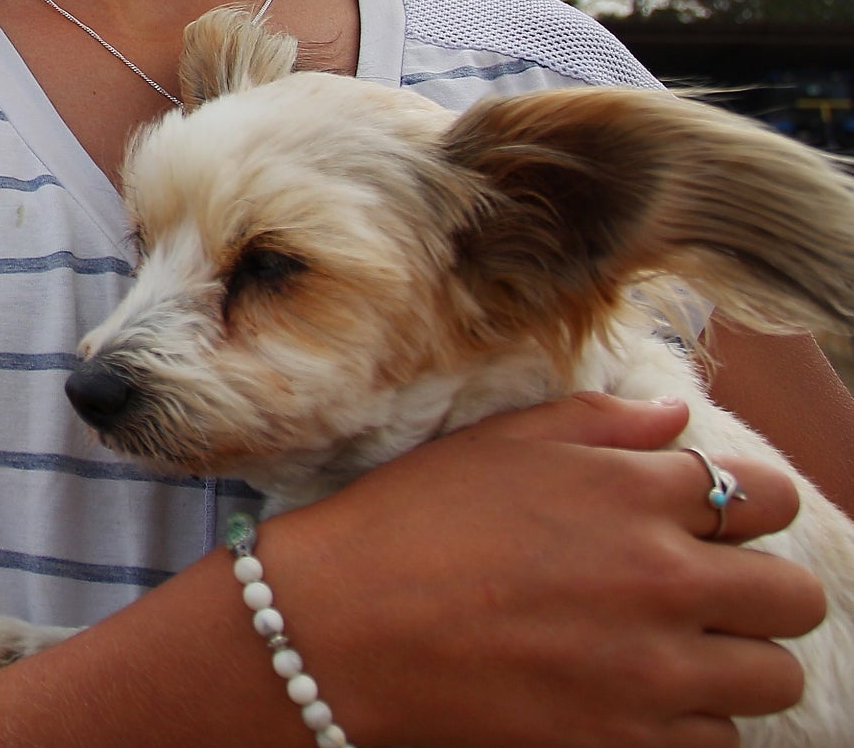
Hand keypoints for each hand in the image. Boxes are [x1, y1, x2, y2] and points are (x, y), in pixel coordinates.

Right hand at [265, 394, 823, 747]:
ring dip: (735, 664)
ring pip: (773, 676)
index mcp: (634, 492)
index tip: (714, 525)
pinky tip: (638, 698)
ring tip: (677, 654)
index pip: (767, 496)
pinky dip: (691, 722)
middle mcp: (663, 575)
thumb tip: (676, 416)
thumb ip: (599, 424)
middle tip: (706, 597)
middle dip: (759, 593)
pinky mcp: (630, 739)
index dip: (748, 509)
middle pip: (793, 595)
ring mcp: (654, 666)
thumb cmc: (408, 523)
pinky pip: (721, 740)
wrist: (339, 627)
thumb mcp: (498, 443)